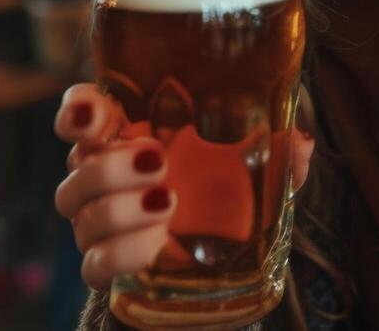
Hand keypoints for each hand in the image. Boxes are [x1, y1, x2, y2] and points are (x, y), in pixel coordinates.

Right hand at [53, 83, 314, 291]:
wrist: (222, 270)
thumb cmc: (230, 204)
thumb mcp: (257, 173)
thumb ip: (276, 155)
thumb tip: (301, 143)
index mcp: (132, 140)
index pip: (85, 114)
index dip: (79, 108)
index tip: (96, 110)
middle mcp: (107, 178)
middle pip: (78, 164)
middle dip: (109, 161)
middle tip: (157, 159)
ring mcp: (103, 224)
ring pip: (79, 210)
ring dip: (119, 206)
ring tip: (167, 202)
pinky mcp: (110, 267)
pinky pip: (94, 262)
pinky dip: (122, 251)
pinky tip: (156, 243)